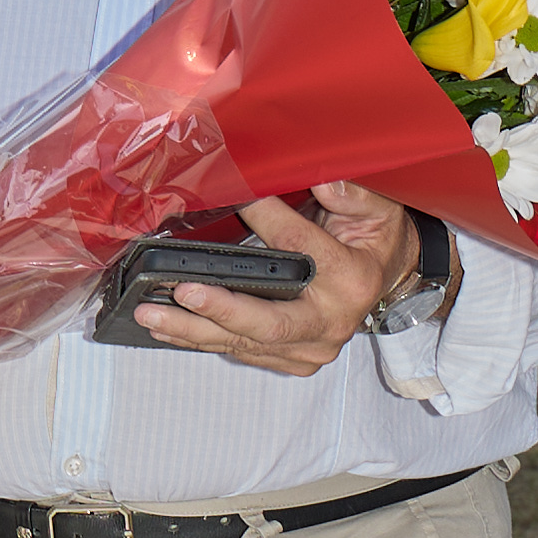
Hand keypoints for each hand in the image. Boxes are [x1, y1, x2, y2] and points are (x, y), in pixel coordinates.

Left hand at [129, 183, 437, 376]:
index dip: (265, 219)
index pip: (298, 246)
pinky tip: (166, 327)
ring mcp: (310, 348)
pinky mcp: (291, 360)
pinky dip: (201, 339)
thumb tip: (321, 177)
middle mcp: (330, 322)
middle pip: (267, 322)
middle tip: (179, 292)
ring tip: (150, 313)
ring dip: (193, 329)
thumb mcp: (376, 208)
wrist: (387, 281)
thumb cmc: (375, 241)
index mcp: (350, 279)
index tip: (233, 197)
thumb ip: (349, 193)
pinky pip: (240, 351)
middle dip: (219, 308)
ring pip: (244, 342)